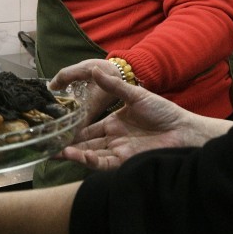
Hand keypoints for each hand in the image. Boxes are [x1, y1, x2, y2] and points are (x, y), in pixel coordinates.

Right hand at [56, 64, 232, 170]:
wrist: (183, 130)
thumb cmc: (163, 111)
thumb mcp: (136, 95)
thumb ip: (114, 86)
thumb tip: (96, 70)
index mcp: (114, 124)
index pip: (88, 128)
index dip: (73, 129)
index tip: (56, 128)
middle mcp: (113, 139)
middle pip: (86, 144)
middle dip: (68, 145)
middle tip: (49, 145)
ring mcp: (118, 151)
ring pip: (91, 154)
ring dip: (75, 154)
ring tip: (58, 151)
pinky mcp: (125, 162)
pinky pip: (104, 163)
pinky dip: (90, 161)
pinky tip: (79, 156)